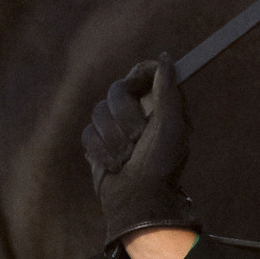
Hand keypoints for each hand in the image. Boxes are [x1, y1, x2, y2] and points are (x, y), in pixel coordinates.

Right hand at [78, 54, 201, 258]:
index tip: (139, 83)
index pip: (144, 72)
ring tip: (127, 157)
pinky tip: (114, 165)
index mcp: (159, 104)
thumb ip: (167, 90)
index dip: (140, 74)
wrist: (138, 200)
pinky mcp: (97, 143)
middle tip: (137, 137)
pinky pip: (87, 132)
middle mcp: (137, 111)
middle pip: (116, 90)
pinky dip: (101, 151)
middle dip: (125, 116)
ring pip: (98, 111)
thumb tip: (166, 58)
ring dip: (113, 138)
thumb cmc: (161, 164)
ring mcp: (115, 127)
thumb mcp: (172, 125)